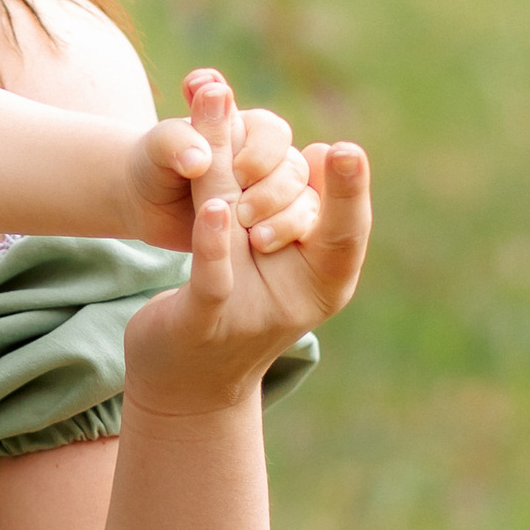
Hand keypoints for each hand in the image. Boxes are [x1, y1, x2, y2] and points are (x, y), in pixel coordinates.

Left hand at [124, 97, 372, 416]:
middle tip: (250, 166)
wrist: (181, 380)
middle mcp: (295, 294)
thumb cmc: (227, 298)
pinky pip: (213, 278)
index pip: (346, 227)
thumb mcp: (250, 243)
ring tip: (242, 175)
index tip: (346, 149)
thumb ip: (275, 197)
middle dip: (285, 186)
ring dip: (256, 204)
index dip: (348, 190)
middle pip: (307, 224)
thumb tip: (320, 151)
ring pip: (260, 241)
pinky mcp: (201, 318)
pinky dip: (213, 243)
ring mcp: (250, 311)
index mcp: (320, 274)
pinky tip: (214, 212)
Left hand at [127, 68, 315, 253]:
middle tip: (242, 214)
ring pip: (303, 200)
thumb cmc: (155, 163)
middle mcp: (268, 158)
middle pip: (293, 169)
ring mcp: (272, 192)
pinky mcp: (272, 223)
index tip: (237, 175)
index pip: (274, 133)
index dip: (261, 155)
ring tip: (256, 240)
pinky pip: (298, 229)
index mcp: (248, 128)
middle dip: (272, 193)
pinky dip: (288, 236)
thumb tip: (200, 159)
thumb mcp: (158, 147)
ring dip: (285, 220)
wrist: (148, 203)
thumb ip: (177, 142)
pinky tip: (262, 247)